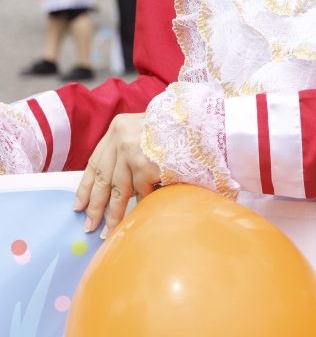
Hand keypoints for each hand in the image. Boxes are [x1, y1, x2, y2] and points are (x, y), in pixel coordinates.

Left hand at [73, 113, 160, 236]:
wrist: (198, 122)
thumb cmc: (172, 129)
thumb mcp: (142, 131)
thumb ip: (126, 152)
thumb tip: (110, 189)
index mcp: (117, 128)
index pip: (95, 162)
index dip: (86, 186)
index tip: (79, 206)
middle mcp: (121, 138)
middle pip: (103, 178)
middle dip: (95, 206)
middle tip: (90, 226)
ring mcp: (133, 152)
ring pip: (119, 190)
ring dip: (113, 214)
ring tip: (108, 231)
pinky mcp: (146, 166)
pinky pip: (141, 192)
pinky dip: (140, 205)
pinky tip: (136, 218)